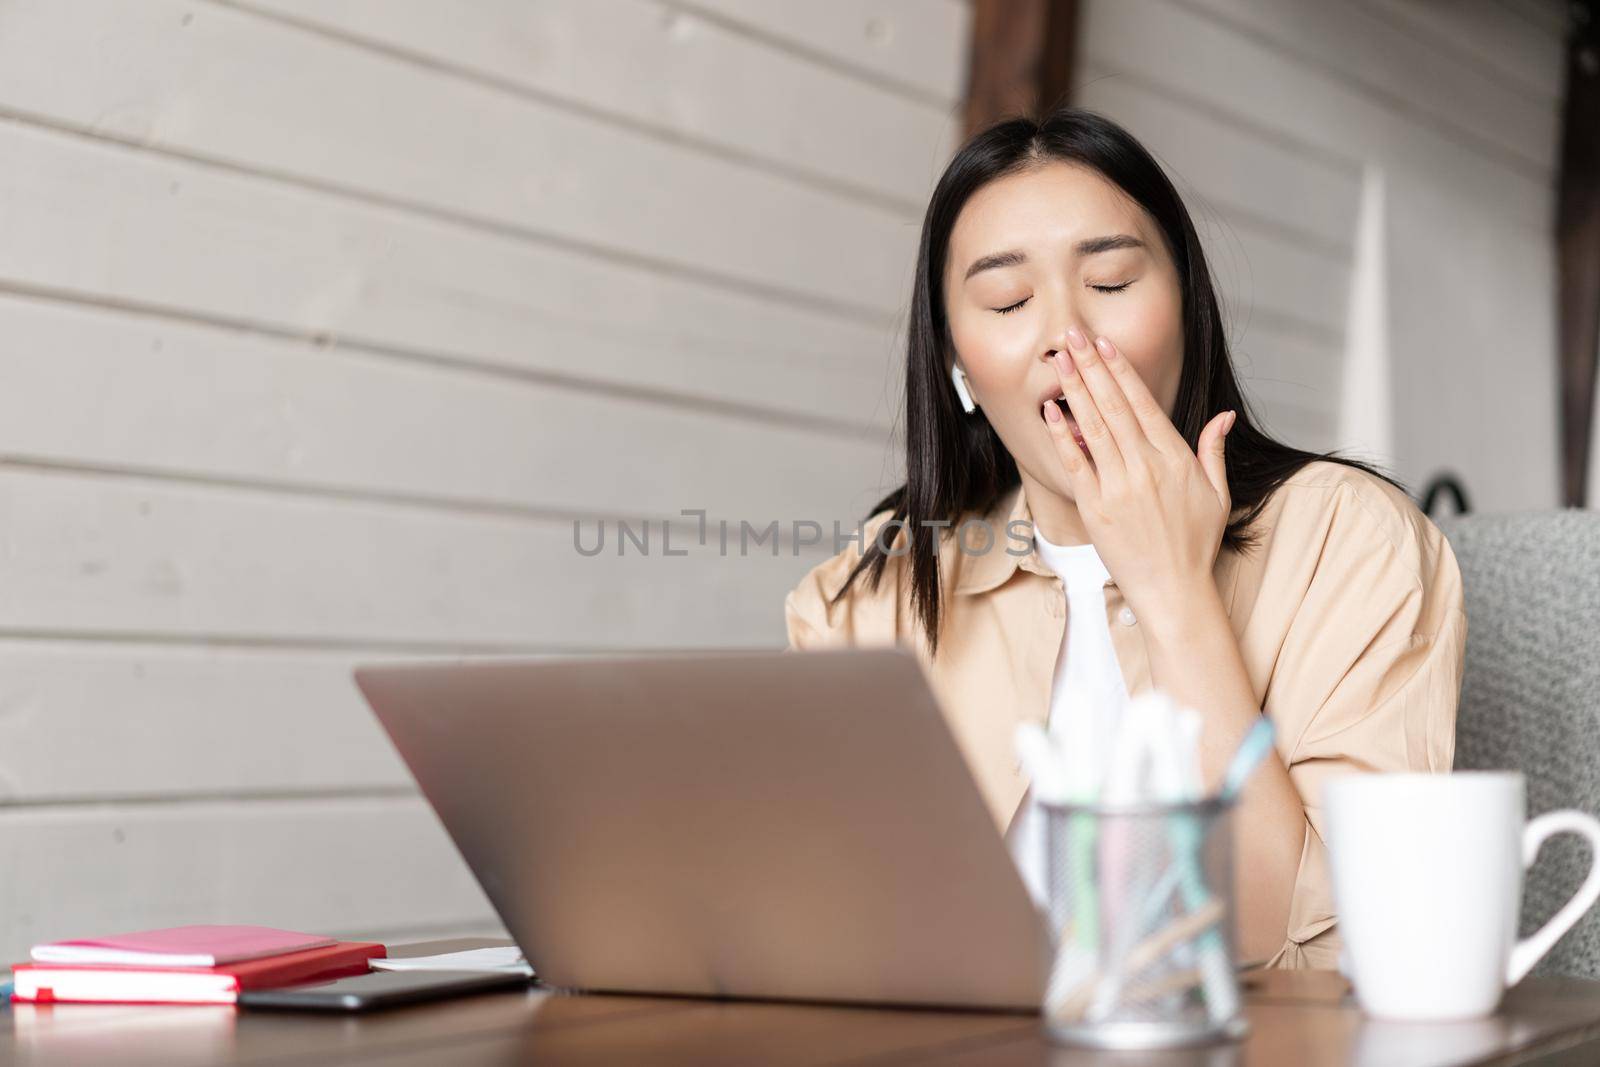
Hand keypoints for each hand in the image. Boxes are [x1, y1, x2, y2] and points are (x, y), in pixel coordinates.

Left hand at [1040, 329, 1234, 621]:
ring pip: (1093, 427)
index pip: (1143, 403)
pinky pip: (1075, 463)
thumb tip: (1224, 416)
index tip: (1105, 344)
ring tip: (1060, 360)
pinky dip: (1062, 436)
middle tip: (1072, 336)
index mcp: (1174, 458)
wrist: (1174, 589)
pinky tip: (1051, 410)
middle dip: (1091, 367)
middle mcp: (1145, 466)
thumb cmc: (1195, 544)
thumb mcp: (1217, 493)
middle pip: (1113, 406)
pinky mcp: (1095, 507)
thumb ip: (1214, 450)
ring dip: (1075, 390)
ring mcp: (1119, 486)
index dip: (1121, 371)